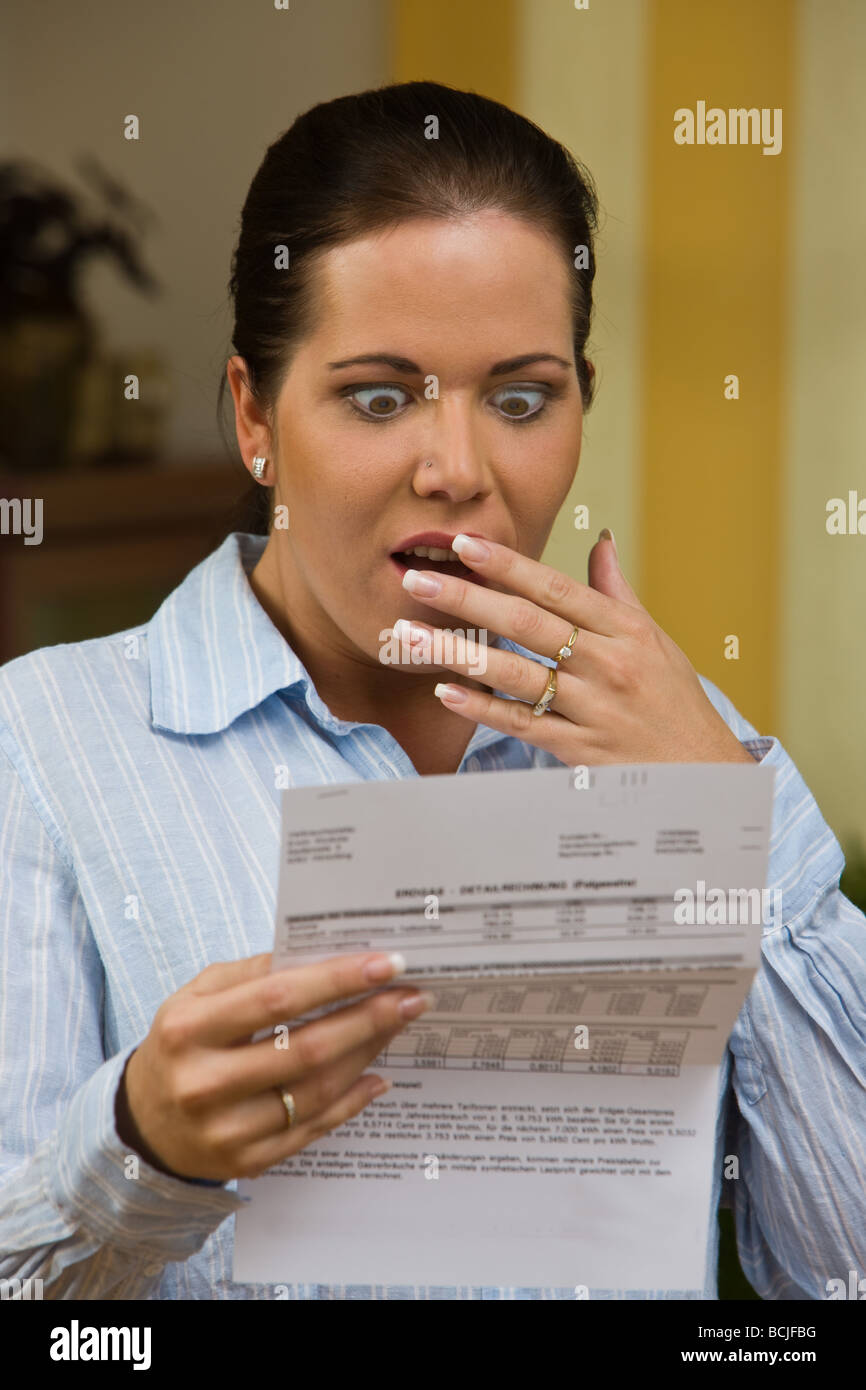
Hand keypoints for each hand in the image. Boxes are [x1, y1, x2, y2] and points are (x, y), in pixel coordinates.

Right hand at [117, 951, 430, 1180]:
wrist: (144, 1123)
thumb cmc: (182, 1044)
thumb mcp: (197, 995)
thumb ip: (253, 972)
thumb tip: (323, 954)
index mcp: (189, 1029)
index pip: (277, 998)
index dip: (337, 979)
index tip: (385, 963)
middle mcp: (204, 1082)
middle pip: (306, 1048)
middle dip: (369, 1018)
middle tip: (411, 996)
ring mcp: (226, 1129)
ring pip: (317, 1090)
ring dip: (368, 1054)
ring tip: (398, 1024)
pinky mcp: (247, 1161)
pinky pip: (314, 1128)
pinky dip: (353, 1100)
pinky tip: (378, 1073)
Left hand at [396, 530, 753, 765]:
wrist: (705, 775)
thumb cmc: (676, 702)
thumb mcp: (655, 641)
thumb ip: (617, 592)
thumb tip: (600, 541)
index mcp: (626, 630)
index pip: (556, 588)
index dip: (507, 564)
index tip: (462, 544)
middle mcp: (609, 664)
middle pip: (526, 624)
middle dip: (466, 599)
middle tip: (415, 581)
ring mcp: (594, 709)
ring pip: (516, 674)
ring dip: (457, 652)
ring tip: (409, 635)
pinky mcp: (581, 750)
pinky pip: (523, 725)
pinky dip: (482, 708)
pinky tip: (445, 693)